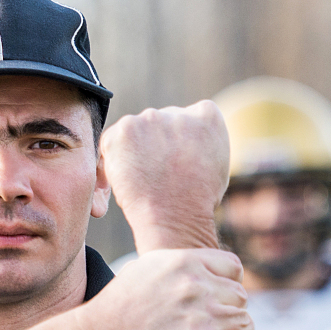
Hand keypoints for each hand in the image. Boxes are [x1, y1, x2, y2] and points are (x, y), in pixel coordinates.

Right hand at [82, 248, 253, 329]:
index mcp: (184, 262)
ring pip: (245, 321)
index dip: (231, 284)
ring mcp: (199, 315)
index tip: (221, 298)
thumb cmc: (117, 308)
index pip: (234, 267)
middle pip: (240, 296)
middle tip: (217, 325)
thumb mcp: (144, 269)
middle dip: (231, 311)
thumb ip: (175, 264)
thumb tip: (194, 263)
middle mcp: (194, 284)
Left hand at [100, 101, 231, 250]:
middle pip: (159, 122)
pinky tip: (127, 180)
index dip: (179, 142)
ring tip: (143, 180)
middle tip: (157, 175)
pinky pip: (112, 141)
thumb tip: (189, 136)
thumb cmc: (197, 201)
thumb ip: (203, 140)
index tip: (176, 162)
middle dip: (154, 144)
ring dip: (134, 150)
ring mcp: (149, 119)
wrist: (175, 218)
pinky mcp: (123, 131)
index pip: (189, 117)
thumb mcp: (218, 162)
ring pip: (135, 131)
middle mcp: (178, 111)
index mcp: (207, 114)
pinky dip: (113, 159)